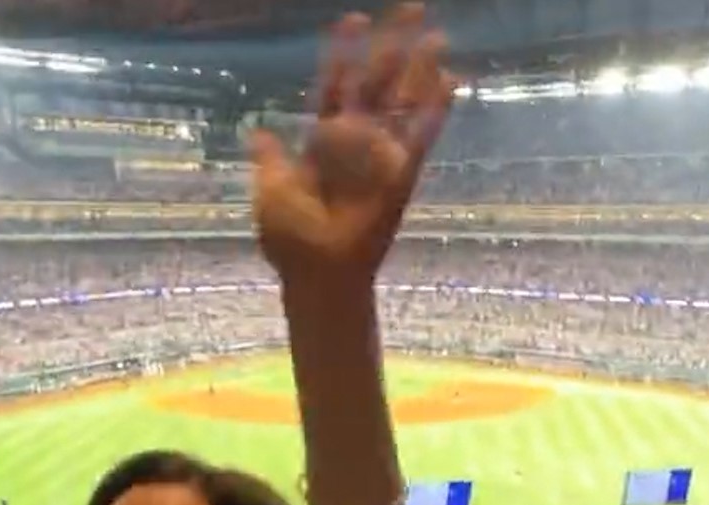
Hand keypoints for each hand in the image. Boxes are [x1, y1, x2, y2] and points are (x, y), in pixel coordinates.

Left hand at [250, 4, 455, 287]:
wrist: (317, 275)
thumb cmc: (290, 239)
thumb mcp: (270, 191)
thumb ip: (269, 159)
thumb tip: (258, 130)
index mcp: (323, 140)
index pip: (336, 85)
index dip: (344, 53)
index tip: (352, 19)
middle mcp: (356, 141)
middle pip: (377, 81)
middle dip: (393, 45)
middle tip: (412, 7)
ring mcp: (381, 156)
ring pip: (402, 102)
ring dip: (420, 70)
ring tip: (436, 35)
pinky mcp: (401, 175)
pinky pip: (420, 137)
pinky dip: (435, 111)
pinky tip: (450, 82)